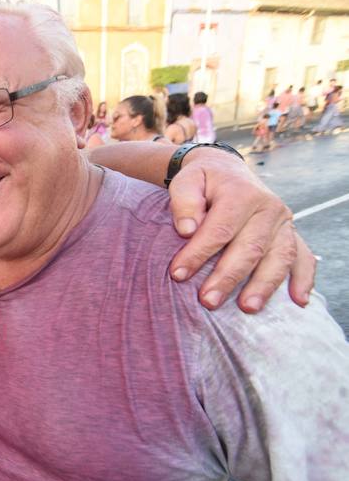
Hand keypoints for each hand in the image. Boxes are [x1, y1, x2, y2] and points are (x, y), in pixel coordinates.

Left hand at [166, 149, 314, 312]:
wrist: (226, 171)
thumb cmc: (202, 182)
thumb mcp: (186, 181)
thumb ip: (184, 202)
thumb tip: (187, 230)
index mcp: (241, 193)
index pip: (219, 229)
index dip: (198, 254)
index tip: (178, 275)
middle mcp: (269, 208)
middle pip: (250, 247)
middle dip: (228, 277)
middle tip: (208, 302)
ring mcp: (284, 223)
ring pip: (279, 257)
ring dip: (264, 285)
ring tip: (247, 308)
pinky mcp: (292, 235)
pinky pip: (303, 258)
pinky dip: (303, 279)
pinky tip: (298, 302)